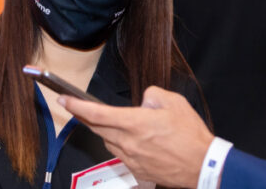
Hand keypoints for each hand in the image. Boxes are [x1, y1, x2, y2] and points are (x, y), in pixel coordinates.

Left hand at [60, 86, 213, 187]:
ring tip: (119, 122)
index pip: (96, 113)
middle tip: (76, 106)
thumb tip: (142, 102)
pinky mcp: (136, 170)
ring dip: (106, 130)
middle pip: (97, 127)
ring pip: (107, 141)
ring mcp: (131, 158)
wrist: (202, 165)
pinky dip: (120, 143)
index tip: (63, 99)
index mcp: (135, 123)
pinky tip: (133, 139)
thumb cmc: (190, 134)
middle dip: (84, 116)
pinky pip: (120, 153)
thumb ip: (152, 95)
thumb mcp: (174, 102)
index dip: (76, 106)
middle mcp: (128, 142)